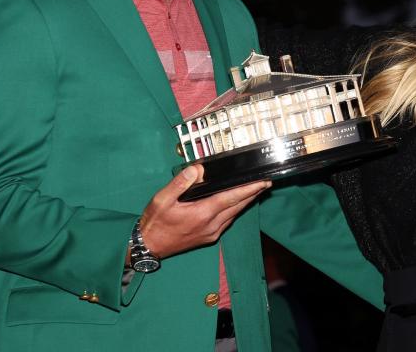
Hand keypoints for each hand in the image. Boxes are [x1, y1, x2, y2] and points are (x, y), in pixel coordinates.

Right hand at [138, 164, 270, 258]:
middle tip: (266, 182)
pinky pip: (227, 221)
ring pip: (234, 215)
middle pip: (238, 206)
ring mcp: (211, 233)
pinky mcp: (209, 237)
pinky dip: (235, 210)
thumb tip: (198, 169)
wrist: (149, 246)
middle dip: (253, 194)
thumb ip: (180, 183)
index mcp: (202, 214)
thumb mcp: (162, 199)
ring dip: (246, 202)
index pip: (231, 198)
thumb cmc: (155, 222)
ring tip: (256, 190)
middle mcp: (211, 225)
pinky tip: (237, 204)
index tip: (262, 181)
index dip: (248, 189)